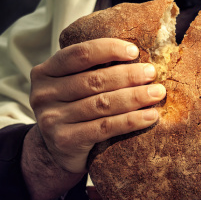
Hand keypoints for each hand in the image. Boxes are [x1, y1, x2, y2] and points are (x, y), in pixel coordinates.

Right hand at [28, 38, 165, 173]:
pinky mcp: (65, 141)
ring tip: (157, 93)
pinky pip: (105, 127)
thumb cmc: (74, 109)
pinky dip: (131, 120)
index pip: (79, 54)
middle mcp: (44, 94)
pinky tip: (150, 116)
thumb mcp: (72, 85)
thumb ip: (91, 70)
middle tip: (152, 73)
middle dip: (128, 75)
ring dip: (135, 97)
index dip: (108, 49)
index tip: (134, 51)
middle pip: (94, 80)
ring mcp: (52, 119)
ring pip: (102, 104)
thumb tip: (136, 53)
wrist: (58, 150)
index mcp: (45, 72)